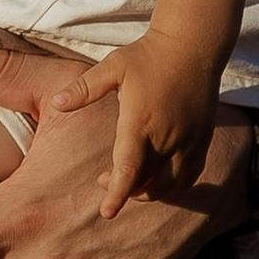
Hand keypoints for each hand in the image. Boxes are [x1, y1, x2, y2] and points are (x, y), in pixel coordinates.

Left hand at [56, 28, 224, 220]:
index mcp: (140, 122)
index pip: (128, 170)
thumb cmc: (147, 56)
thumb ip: (84, 89)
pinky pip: (189, 176)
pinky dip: (173, 185)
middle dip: (124, 190)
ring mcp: (189, 141)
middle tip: (105, 180)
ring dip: (148, 191)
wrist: (192, 46)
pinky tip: (159, 177)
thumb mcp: (112, 67)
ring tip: (131, 179)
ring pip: (169, 185)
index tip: (106, 212)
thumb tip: (56, 103)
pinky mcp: (203, 140)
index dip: (117, 195)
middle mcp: (167, 137)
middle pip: (146, 183)